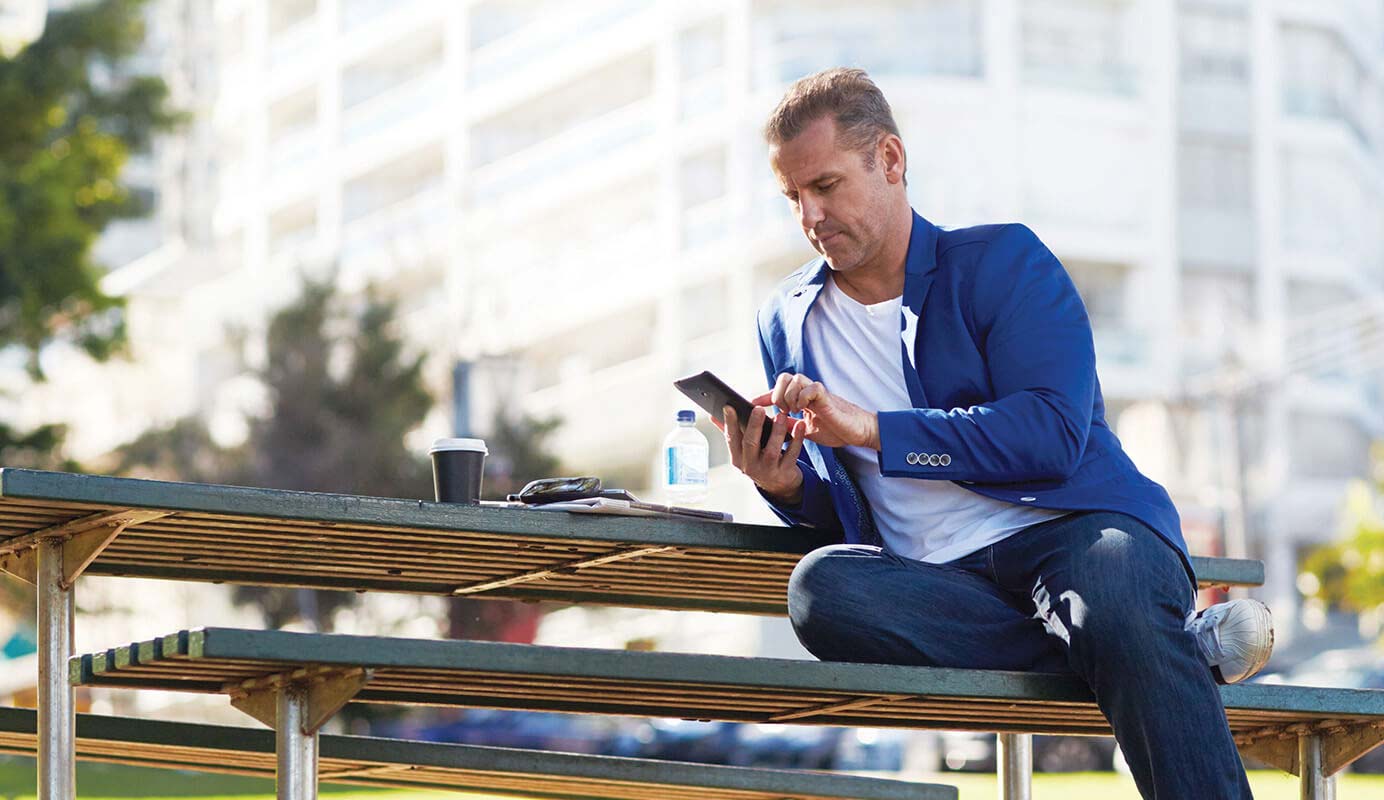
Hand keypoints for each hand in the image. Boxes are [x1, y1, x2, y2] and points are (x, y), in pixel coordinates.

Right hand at [712, 403, 805, 503]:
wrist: (779, 486)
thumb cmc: (759, 460)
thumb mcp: (743, 451)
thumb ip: (732, 432)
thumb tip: (713, 415)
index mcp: (737, 458)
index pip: (731, 439)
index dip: (729, 423)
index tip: (729, 407)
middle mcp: (750, 466)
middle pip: (750, 444)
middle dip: (754, 426)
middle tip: (759, 409)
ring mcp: (768, 471)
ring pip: (772, 450)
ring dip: (776, 431)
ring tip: (781, 415)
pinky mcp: (785, 472)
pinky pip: (792, 454)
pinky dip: (796, 439)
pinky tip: (799, 425)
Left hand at [763, 373, 879, 449]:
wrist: (857, 432)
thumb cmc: (835, 429)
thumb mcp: (805, 429)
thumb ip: (790, 424)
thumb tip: (771, 426)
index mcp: (801, 398)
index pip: (778, 390)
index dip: (763, 396)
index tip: (750, 404)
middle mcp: (807, 391)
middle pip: (783, 377)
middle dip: (777, 394)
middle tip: (782, 411)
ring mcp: (816, 391)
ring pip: (794, 379)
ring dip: (788, 396)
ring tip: (793, 411)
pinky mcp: (826, 395)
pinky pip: (810, 387)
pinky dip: (803, 397)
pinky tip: (804, 409)